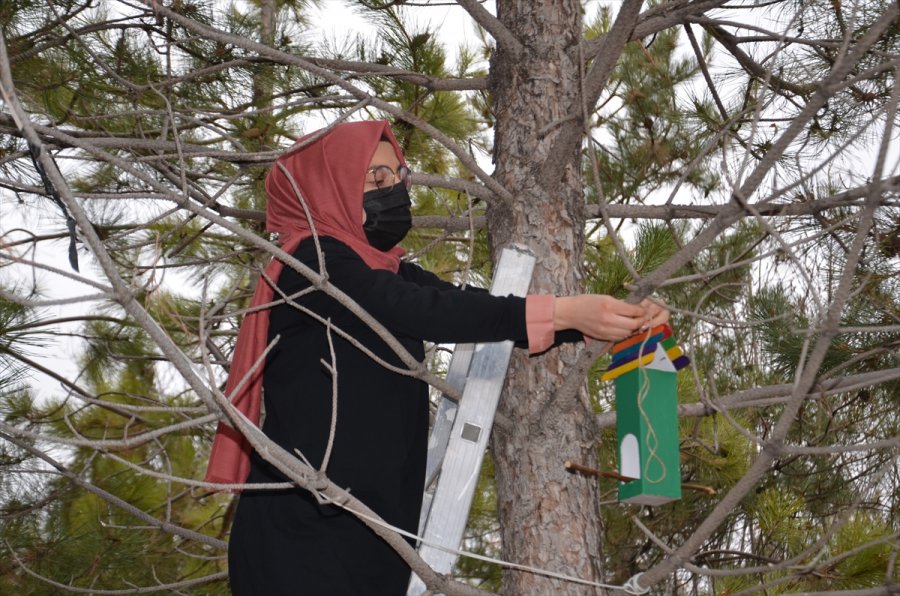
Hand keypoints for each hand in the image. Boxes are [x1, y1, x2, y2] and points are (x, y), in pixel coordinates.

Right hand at [554, 295, 669, 341]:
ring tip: (632, 323)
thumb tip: (636, 308)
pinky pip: (619, 338)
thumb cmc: (587, 302)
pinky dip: (624, 334)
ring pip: (627, 333)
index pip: (633, 310)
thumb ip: (621, 304)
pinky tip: (623, 328)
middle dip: (640, 321)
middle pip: (633, 324)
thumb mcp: (605, 297)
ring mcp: (605, 330)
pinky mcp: (602, 337)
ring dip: (632, 329)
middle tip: (641, 318)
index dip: (641, 311)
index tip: (643, 310)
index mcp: (609, 305)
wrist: (570, 313)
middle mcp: (608, 319)